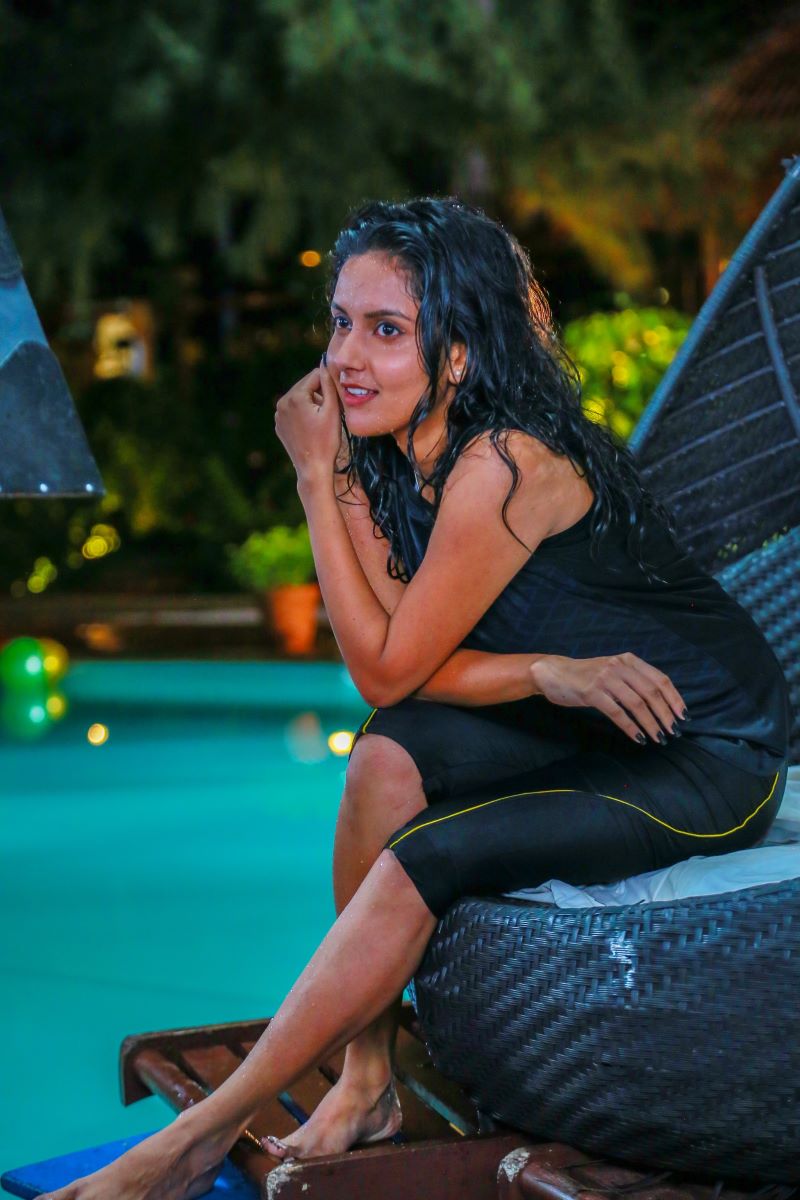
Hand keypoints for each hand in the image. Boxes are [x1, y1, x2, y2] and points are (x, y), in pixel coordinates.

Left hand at [274, 357, 343, 485]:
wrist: (312, 468)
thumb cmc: (326, 441)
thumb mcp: (333, 410)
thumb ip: (329, 384)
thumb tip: (326, 364)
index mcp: (294, 396)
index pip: (315, 376)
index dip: (329, 385)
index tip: (337, 399)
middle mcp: (282, 402)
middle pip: (306, 386)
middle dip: (319, 394)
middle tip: (330, 412)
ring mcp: (278, 415)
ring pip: (300, 398)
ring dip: (312, 403)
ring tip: (321, 421)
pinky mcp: (279, 425)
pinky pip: (294, 411)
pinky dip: (303, 414)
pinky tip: (311, 428)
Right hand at [530, 652, 688, 744]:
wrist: (554, 673)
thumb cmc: (586, 676)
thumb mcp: (613, 671)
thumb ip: (633, 680)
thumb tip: (661, 703)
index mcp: (629, 660)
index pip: (660, 679)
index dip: (674, 699)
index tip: (683, 716)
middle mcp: (619, 666)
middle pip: (651, 693)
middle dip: (665, 715)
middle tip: (673, 732)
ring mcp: (605, 678)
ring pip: (636, 704)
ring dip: (651, 723)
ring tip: (658, 738)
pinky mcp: (592, 692)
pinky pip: (617, 713)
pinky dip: (630, 727)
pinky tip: (638, 738)